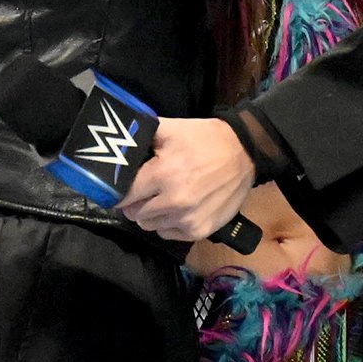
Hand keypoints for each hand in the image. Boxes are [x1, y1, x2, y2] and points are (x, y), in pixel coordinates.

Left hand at [118, 118, 254, 238]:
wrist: (245, 152)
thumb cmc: (206, 139)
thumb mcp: (172, 128)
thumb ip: (142, 134)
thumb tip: (117, 143)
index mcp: (162, 175)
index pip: (124, 196)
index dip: (120, 191)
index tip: (124, 186)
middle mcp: (173, 202)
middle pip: (134, 214)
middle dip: (136, 202)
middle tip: (146, 190)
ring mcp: (187, 220)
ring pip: (150, 226)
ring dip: (152, 214)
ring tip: (164, 198)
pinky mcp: (200, 231)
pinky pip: (168, 234)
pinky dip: (169, 224)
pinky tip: (179, 208)